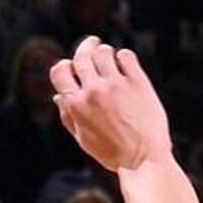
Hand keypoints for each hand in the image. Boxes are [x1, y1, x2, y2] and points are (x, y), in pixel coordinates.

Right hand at [50, 39, 171, 172]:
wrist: (144, 159)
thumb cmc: (112, 153)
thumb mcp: (83, 138)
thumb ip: (68, 115)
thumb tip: (58, 95)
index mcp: (76, 105)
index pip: (60, 71)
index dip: (64, 66)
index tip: (71, 65)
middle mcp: (93, 91)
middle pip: (82, 56)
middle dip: (85, 47)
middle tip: (92, 42)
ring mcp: (116, 84)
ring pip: (104, 52)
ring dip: (104, 52)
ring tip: (110, 57)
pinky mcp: (138, 82)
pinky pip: (126, 56)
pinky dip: (123, 57)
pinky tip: (126, 64)